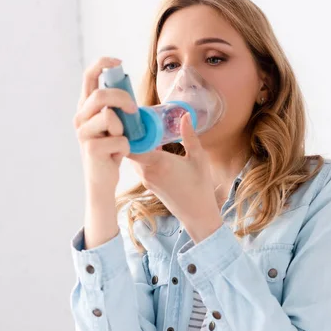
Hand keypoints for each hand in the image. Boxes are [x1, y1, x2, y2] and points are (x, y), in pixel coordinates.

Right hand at [73, 56, 137, 194]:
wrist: (103, 180)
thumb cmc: (111, 150)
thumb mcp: (114, 125)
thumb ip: (116, 107)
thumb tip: (127, 89)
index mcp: (85, 107)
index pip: (88, 76)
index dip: (103, 64)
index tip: (119, 62)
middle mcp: (80, 117)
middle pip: (102, 94)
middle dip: (124, 99)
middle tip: (134, 110)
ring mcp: (83, 132)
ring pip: (110, 117)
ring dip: (124, 129)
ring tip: (120, 141)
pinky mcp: (91, 148)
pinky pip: (119, 139)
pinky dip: (125, 147)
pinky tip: (117, 155)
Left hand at [129, 113, 222, 242]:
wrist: (197, 214)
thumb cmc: (200, 186)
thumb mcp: (198, 158)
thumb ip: (190, 136)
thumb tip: (185, 116)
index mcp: (158, 163)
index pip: (132, 145)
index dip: (130, 132)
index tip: (136, 119)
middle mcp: (147, 172)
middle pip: (130, 149)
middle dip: (133, 136)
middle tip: (141, 121)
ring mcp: (146, 180)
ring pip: (133, 158)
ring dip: (138, 146)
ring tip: (147, 133)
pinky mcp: (148, 185)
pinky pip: (139, 166)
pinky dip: (142, 156)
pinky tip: (153, 148)